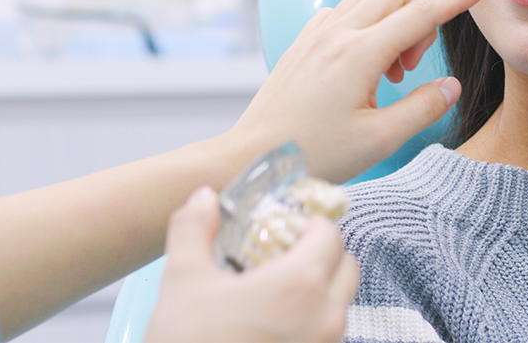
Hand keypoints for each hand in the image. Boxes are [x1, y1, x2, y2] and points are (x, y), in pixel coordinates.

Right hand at [147, 187, 358, 342]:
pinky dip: (310, 323)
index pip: (330, 234)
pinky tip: (270, 326)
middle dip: (320, 254)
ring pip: (339, 305)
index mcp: (301, 284)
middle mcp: (325, 318)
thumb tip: (202, 198)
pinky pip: (327, 337)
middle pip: (345, 267)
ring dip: (318, 290)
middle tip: (280, 256)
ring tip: (272, 293)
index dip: (307, 223)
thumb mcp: (182, 280)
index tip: (282, 226)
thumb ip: (194, 229)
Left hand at [227, 0, 489, 182]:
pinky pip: (341, 12)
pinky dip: (362, 26)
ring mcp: (314, 35)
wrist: (253, 159)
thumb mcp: (380, 140)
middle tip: (408, 72)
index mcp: (360, 54)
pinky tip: (357, 67)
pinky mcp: (300, 44)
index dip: (457, 0)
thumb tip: (451, 86)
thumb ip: (422, 108)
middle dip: (418, 22)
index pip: (422, 14)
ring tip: (383, 72)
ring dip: (389, 22)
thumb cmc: (315, 154)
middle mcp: (336, 34)